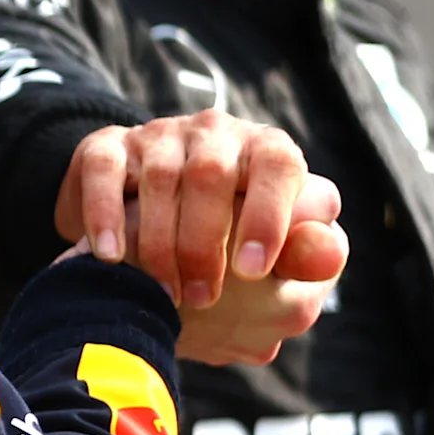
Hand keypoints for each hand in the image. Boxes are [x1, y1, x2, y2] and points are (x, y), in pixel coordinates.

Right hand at [53, 113, 348, 364]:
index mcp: (267, 152)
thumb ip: (304, 257)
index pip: (279, 165)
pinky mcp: (106, 148)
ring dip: (162, 244)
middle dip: (206, 244)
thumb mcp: (272, 259)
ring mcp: (158, 138)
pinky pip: (104, 172)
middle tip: (205, 299)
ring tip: (166, 294)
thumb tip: (329, 254)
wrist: (144, 236)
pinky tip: (111, 257)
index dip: (270, 214)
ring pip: (160, 177)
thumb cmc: (227, 251)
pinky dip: (106, 216)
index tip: (253, 270)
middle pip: (213, 174)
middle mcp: (215, 135)